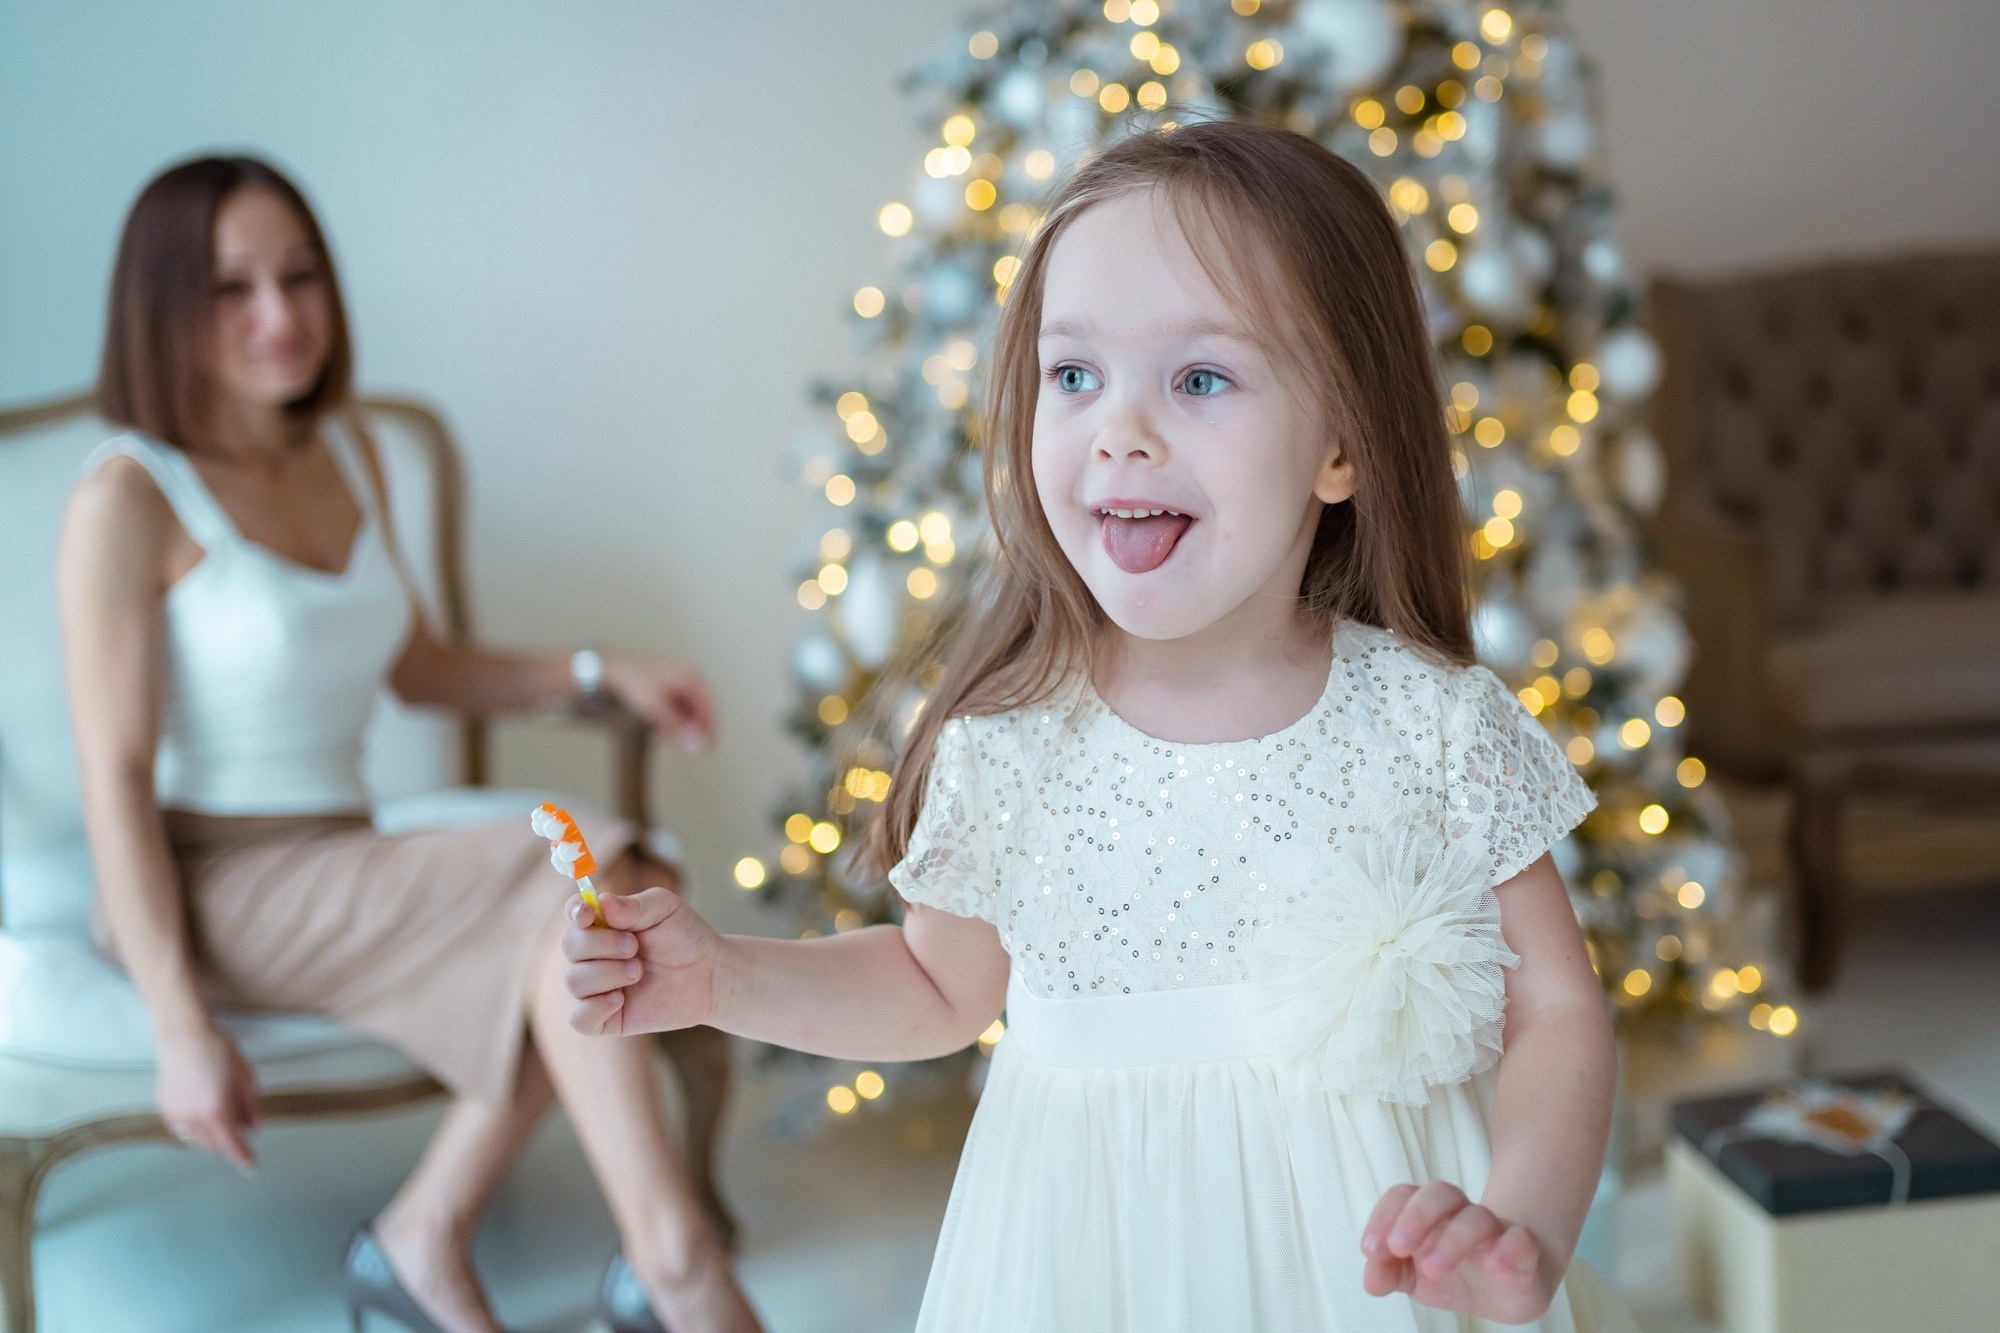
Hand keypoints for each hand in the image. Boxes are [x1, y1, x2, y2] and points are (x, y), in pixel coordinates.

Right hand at [155, 1021, 259, 1173]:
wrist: (184, 1035)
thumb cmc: (217, 1049)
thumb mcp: (245, 1076)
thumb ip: (252, 1107)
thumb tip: (255, 1130)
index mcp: (216, 1110)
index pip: (231, 1145)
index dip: (242, 1158)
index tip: (251, 1168)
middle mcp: (193, 1117)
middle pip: (214, 1146)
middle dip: (229, 1145)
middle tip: (242, 1138)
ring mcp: (177, 1114)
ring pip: (197, 1141)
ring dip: (212, 1139)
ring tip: (224, 1123)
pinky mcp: (165, 1109)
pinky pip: (182, 1130)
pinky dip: (195, 1130)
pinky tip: (204, 1117)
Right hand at [562, 886, 721, 1035]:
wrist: (709, 974)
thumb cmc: (685, 936)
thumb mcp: (665, 909)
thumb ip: (634, 905)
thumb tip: (601, 901)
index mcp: (603, 923)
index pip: (573, 914)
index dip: (573, 912)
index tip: (586, 914)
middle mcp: (593, 954)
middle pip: (570, 946)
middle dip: (602, 945)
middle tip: (635, 947)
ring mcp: (597, 987)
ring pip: (574, 981)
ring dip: (607, 974)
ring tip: (639, 972)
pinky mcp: (606, 1018)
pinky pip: (579, 1019)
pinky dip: (594, 1008)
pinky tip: (620, 999)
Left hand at [602, 654, 717, 751]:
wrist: (611, 667)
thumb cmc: (634, 683)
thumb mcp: (657, 709)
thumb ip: (679, 729)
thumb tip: (698, 745)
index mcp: (692, 678)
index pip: (710, 709)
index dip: (711, 731)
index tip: (709, 749)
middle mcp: (689, 675)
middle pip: (700, 709)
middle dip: (693, 729)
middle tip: (688, 747)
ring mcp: (678, 678)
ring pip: (687, 708)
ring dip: (680, 726)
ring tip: (667, 738)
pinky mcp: (666, 682)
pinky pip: (676, 704)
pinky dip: (672, 718)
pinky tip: (659, 729)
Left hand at [1359, 1181, 1555, 1323]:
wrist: (1509, 1289)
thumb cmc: (1455, 1275)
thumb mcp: (1415, 1279)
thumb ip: (1389, 1274)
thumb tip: (1371, 1278)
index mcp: (1429, 1215)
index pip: (1403, 1196)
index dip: (1383, 1217)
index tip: (1370, 1249)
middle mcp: (1460, 1215)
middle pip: (1440, 1193)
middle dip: (1416, 1217)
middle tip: (1399, 1248)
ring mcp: (1495, 1230)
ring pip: (1477, 1216)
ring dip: (1453, 1237)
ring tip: (1434, 1267)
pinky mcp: (1524, 1252)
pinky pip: (1521, 1239)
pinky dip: (1510, 1246)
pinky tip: (1497, 1260)